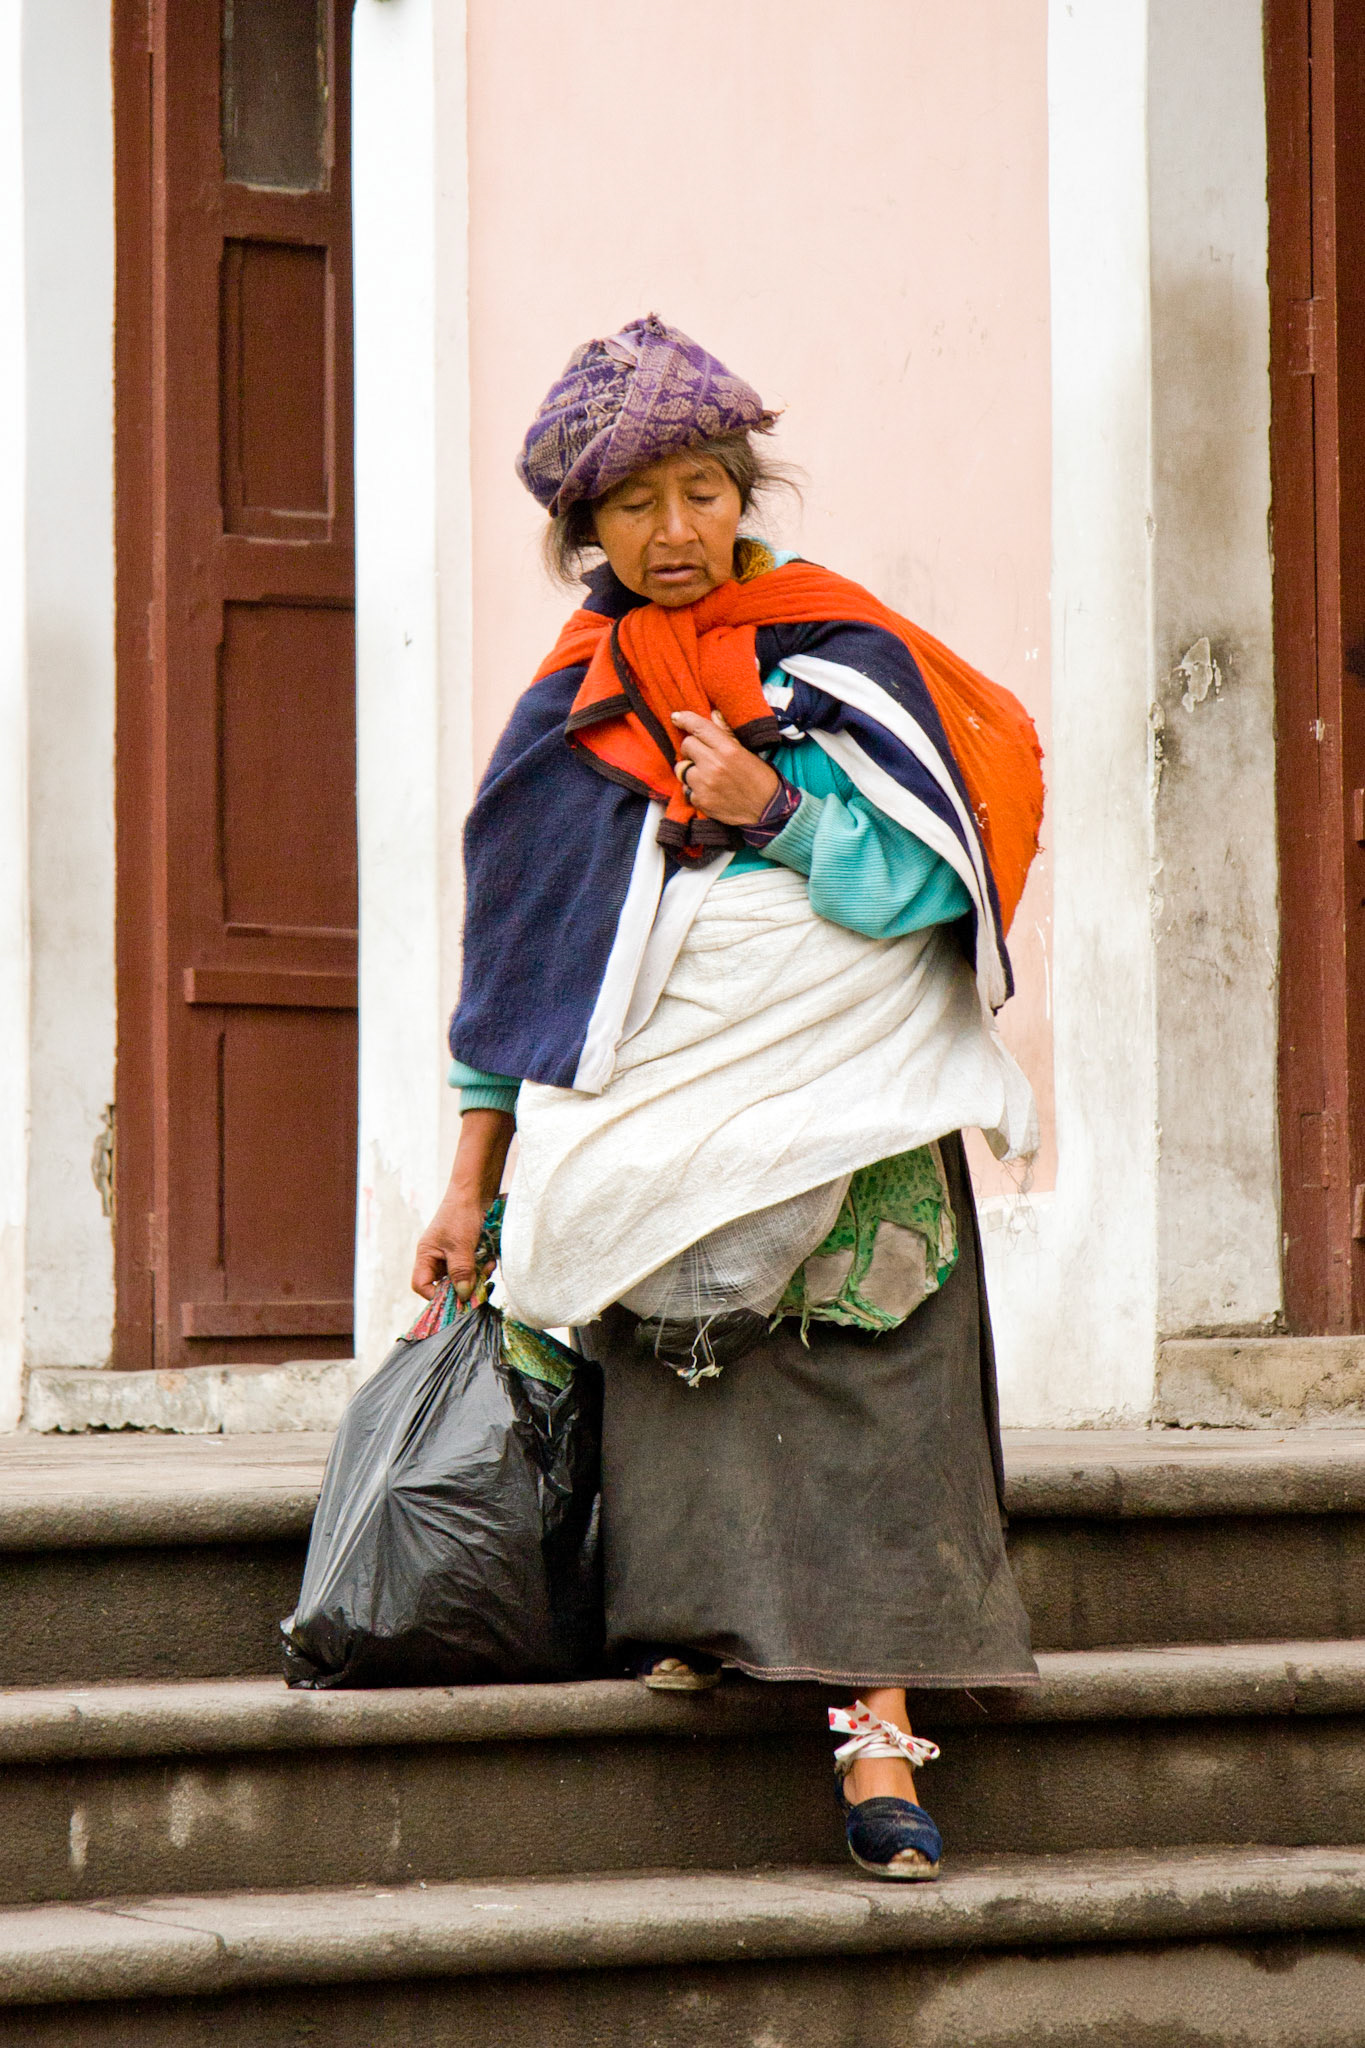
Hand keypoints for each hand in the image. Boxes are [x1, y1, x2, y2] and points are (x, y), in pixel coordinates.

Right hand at [411, 1108, 514, 1299]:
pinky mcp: (469, 1251)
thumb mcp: (460, 1246)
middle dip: (463, 1285)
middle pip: (445, 1285)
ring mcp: (453, 1255)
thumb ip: (461, 1272)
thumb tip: (462, 1296)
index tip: (457, 1297)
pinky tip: (491, 1259)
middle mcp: (438, 1257)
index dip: (435, 1296)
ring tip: (488, 1265)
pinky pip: (474, 1269)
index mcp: (427, 1255)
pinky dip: (483, 1267)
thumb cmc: (461, 1214)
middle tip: (479, 1282)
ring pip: (463, 1278)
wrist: (478, 1190)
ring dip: (477, 1276)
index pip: (422, 1285)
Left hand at [671, 710, 780, 825]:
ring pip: (682, 768)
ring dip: (690, 770)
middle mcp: (714, 765)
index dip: (685, 719)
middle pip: (686, 745)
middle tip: (703, 755)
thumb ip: (727, 733)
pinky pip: (686, 789)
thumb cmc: (760, 779)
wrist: (767, 811)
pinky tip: (709, 791)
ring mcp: (704, 784)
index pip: (699, 727)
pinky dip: (694, 789)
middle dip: (691, 748)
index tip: (677, 717)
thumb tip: (712, 714)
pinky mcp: (700, 801)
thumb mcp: (747, 752)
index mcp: (728, 749)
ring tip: (706, 775)